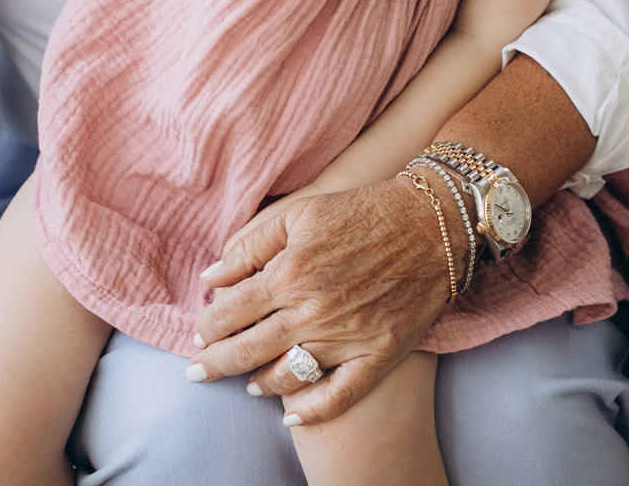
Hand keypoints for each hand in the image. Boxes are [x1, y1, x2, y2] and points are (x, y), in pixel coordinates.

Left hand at [187, 178, 449, 425]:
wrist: (430, 223)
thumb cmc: (362, 211)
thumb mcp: (301, 214)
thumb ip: (251, 246)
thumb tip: (211, 277)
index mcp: (288, 274)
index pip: (228, 313)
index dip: (206, 327)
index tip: (200, 333)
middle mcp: (311, 312)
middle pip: (246, 350)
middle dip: (215, 364)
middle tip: (198, 373)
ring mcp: (345, 338)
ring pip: (285, 377)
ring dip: (258, 383)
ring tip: (248, 384)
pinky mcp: (377, 355)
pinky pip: (338, 396)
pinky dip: (311, 411)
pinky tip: (291, 416)